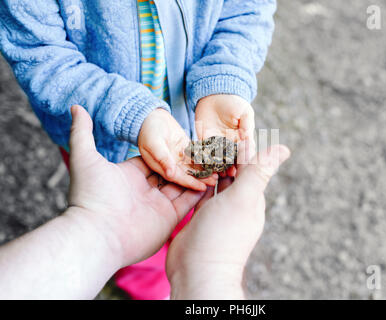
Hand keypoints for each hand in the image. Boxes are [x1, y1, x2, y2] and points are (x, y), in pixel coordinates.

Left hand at [68, 105, 205, 266]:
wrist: (97, 234)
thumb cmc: (90, 196)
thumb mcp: (84, 157)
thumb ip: (82, 132)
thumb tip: (75, 106)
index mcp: (129, 176)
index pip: (153, 160)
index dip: (166, 151)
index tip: (182, 139)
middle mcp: (145, 191)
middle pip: (170, 172)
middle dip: (185, 163)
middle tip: (203, 151)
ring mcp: (157, 205)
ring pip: (182, 186)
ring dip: (196, 176)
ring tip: (213, 163)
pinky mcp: (169, 219)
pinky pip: (188, 203)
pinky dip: (200, 193)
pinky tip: (213, 179)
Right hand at [138, 108, 217, 190]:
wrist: (151, 117)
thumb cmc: (148, 130)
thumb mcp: (154, 144)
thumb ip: (162, 158)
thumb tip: (171, 174)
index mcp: (162, 167)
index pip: (178, 178)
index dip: (190, 183)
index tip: (202, 188)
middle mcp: (172, 165)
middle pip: (189, 174)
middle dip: (201, 179)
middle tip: (214, 182)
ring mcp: (180, 157)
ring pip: (195, 166)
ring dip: (206, 171)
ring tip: (218, 174)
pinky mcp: (187, 149)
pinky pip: (197, 156)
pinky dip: (206, 159)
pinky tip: (216, 161)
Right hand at [167, 140, 290, 298]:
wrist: (198, 271)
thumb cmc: (222, 234)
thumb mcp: (243, 198)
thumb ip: (259, 172)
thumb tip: (284, 147)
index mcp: (251, 198)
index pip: (249, 166)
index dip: (240, 148)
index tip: (230, 127)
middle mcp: (236, 204)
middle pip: (232, 173)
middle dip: (223, 155)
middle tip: (209, 133)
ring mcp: (218, 211)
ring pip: (216, 182)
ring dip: (210, 166)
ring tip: (198, 146)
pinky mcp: (200, 217)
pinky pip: (201, 193)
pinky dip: (198, 181)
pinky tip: (191, 170)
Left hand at [195, 94, 255, 176]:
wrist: (214, 95)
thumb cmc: (233, 103)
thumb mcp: (244, 112)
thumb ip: (246, 125)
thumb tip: (247, 139)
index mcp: (242, 140)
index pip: (244, 153)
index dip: (243, 160)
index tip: (242, 166)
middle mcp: (229, 145)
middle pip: (230, 160)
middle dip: (230, 167)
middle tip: (229, 173)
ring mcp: (216, 145)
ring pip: (217, 159)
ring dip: (217, 167)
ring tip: (216, 173)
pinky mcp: (203, 142)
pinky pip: (203, 152)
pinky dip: (202, 159)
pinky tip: (202, 165)